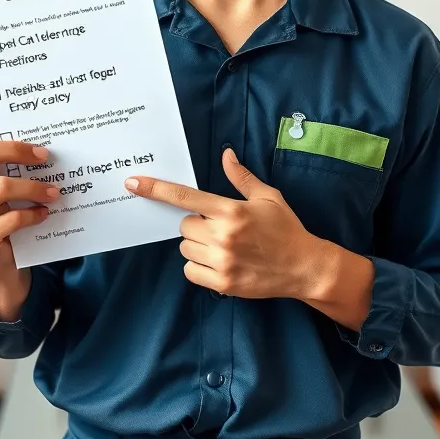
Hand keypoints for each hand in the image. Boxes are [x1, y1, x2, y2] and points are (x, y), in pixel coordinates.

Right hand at [0, 140, 60, 274]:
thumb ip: (3, 167)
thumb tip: (38, 151)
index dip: (14, 148)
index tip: (41, 152)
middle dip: (27, 168)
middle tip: (51, 167)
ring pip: (3, 192)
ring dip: (34, 191)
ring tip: (53, 193)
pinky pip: (13, 219)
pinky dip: (33, 215)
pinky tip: (43, 213)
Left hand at [123, 147, 324, 300]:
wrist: (305, 267)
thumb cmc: (285, 229)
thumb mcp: (267, 197)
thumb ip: (241, 178)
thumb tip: (226, 155)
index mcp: (231, 210)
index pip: (185, 197)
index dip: (156, 189)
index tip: (134, 183)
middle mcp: (222, 235)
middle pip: (184, 225)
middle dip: (197, 225)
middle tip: (220, 228)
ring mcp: (221, 261)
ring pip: (185, 248)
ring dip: (198, 246)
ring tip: (225, 247)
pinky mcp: (222, 283)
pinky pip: (190, 271)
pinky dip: (199, 267)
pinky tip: (220, 263)